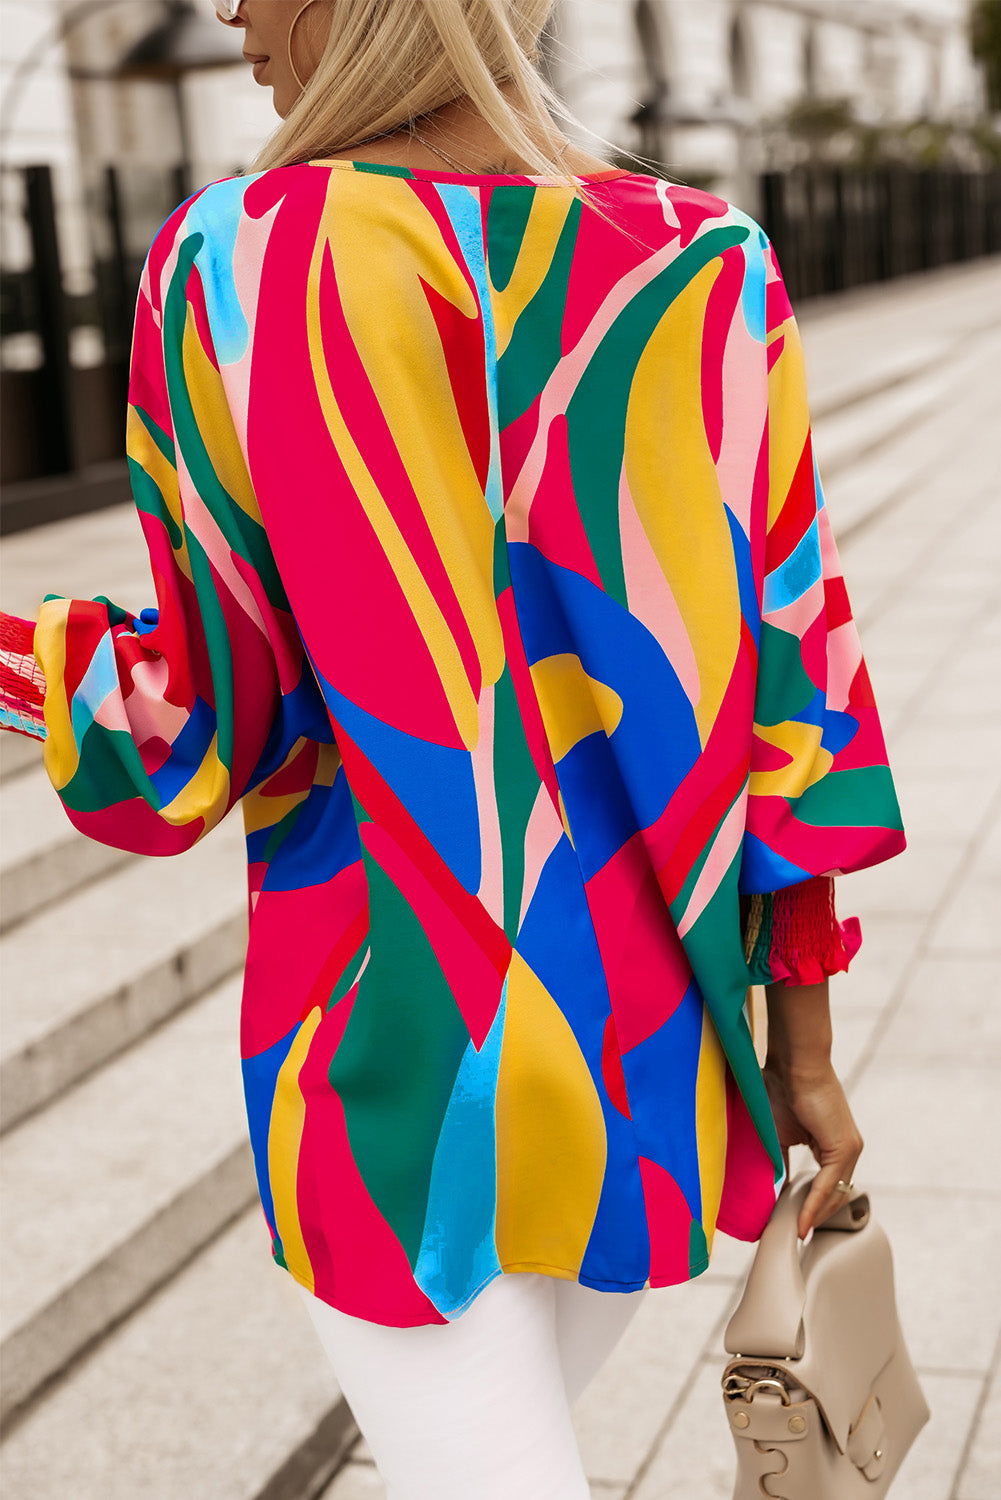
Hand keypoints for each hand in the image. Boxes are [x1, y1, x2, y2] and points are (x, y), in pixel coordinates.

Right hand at [761, 1059, 863, 1239]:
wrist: (792, 1065)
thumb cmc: (781, 1090)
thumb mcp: (779, 1135)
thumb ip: (780, 1161)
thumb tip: (773, 1186)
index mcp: (832, 1146)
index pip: (826, 1186)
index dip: (811, 1207)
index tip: (793, 1225)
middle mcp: (847, 1149)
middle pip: (834, 1195)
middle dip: (815, 1217)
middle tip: (795, 1235)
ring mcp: (849, 1148)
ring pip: (835, 1193)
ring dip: (815, 1215)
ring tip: (796, 1232)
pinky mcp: (845, 1147)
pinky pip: (830, 1184)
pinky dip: (816, 1203)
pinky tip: (802, 1218)